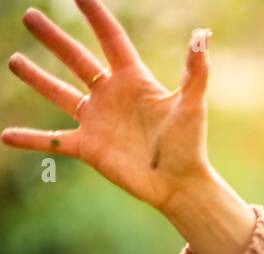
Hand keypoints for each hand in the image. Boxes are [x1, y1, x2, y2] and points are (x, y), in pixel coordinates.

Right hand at [3, 0, 211, 215]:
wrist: (180, 184)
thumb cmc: (190, 145)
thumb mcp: (191, 105)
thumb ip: (195, 71)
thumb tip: (201, 37)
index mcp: (134, 80)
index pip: (111, 39)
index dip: (95, 16)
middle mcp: (111, 96)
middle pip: (76, 59)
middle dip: (53, 39)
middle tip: (30, 16)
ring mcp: (97, 121)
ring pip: (59, 94)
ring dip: (36, 78)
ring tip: (14, 61)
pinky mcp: (88, 147)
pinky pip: (53, 141)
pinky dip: (31, 139)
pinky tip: (6, 135)